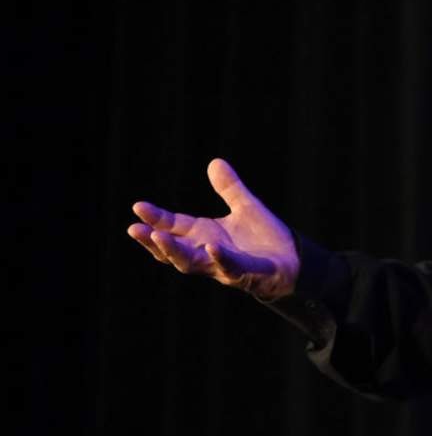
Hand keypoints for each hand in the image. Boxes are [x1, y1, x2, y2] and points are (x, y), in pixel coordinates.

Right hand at [127, 158, 299, 299]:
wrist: (294, 259)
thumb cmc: (265, 238)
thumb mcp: (245, 206)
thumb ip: (229, 188)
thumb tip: (214, 161)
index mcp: (204, 236)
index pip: (174, 227)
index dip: (156, 218)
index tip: (137, 207)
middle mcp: (208, 254)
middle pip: (174, 250)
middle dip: (153, 241)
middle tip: (134, 229)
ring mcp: (224, 266)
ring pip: (193, 264)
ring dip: (175, 252)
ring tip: (159, 238)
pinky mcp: (247, 274)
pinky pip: (230, 267)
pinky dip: (221, 259)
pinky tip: (212, 248)